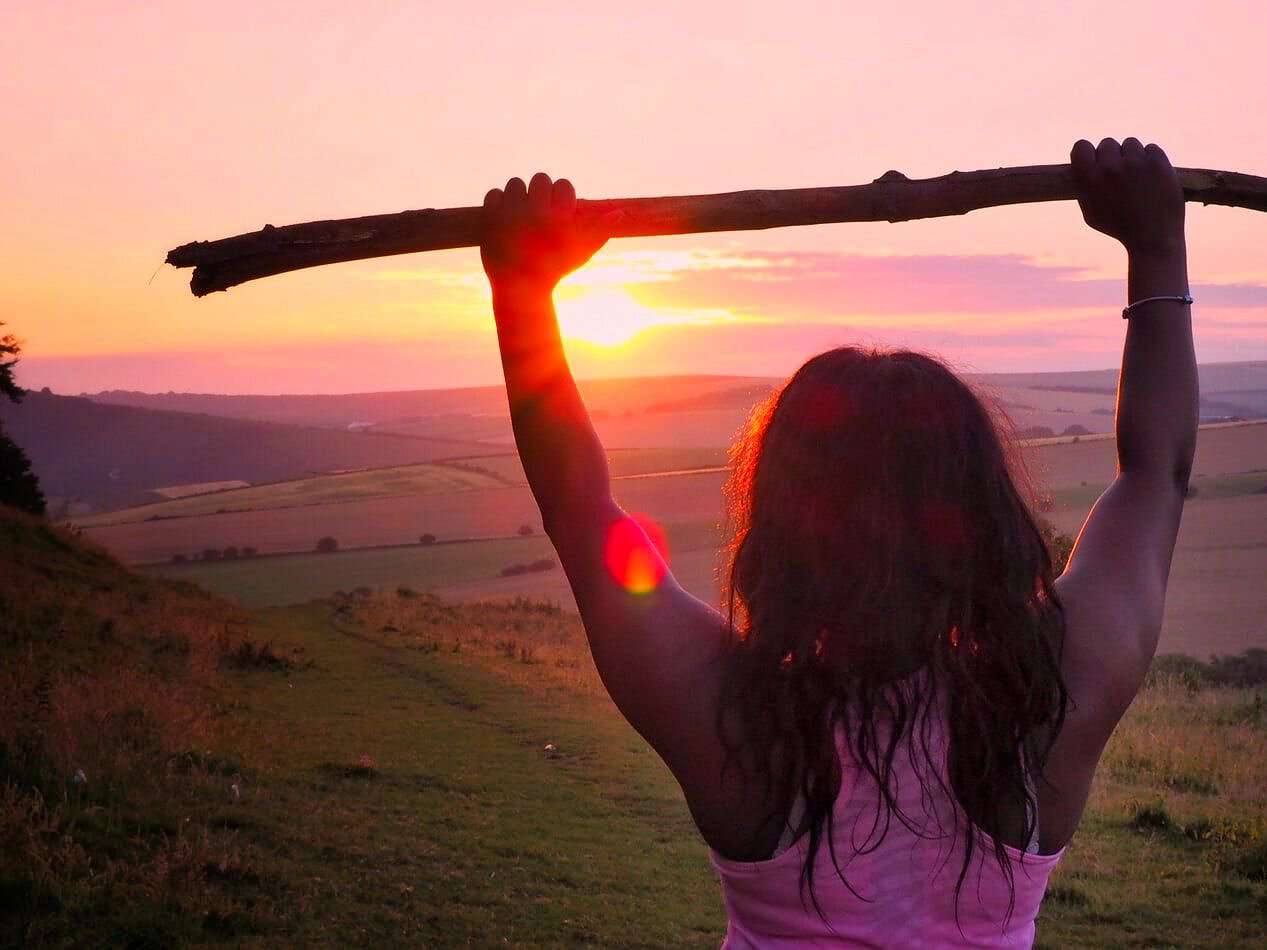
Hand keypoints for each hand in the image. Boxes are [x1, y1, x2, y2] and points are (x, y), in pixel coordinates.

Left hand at [480, 173, 619, 292]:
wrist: (520, 289)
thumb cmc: (556, 268)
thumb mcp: (582, 249)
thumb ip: (601, 228)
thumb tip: (621, 212)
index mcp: (559, 216)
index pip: (563, 185)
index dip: (561, 198)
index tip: (558, 213)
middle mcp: (535, 210)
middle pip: (540, 180)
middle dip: (541, 194)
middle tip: (540, 213)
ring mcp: (510, 212)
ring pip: (515, 183)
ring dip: (520, 196)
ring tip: (523, 215)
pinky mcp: (490, 217)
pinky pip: (494, 194)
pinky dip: (500, 204)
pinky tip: (507, 219)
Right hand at [1070, 138, 1184, 255]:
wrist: (1153, 237)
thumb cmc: (1119, 227)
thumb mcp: (1090, 212)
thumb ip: (1084, 187)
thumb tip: (1082, 166)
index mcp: (1090, 179)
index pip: (1081, 146)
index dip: (1087, 153)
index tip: (1093, 161)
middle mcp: (1111, 167)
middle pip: (1107, 143)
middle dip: (1112, 156)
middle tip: (1118, 173)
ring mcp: (1136, 163)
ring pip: (1130, 143)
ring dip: (1132, 156)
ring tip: (1136, 175)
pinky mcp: (1158, 162)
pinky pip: (1151, 148)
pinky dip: (1151, 159)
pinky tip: (1151, 176)